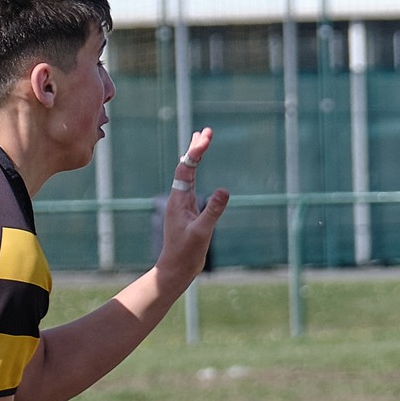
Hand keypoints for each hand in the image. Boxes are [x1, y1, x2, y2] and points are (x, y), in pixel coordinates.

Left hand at [154, 128, 230, 285]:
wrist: (175, 270)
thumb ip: (212, 211)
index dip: (196, 151)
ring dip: (194, 158)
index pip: (186, 168)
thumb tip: (224, 190)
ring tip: (199, 142)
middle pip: (185, 167)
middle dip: (195, 148)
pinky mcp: (187, 212)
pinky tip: (195, 171)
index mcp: (178, 199)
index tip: (206, 136)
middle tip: (206, 131)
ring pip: (187, 175)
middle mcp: (178, 198)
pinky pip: (190, 186)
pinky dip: (194, 173)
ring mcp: (182, 205)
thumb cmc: (186, 253)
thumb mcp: (202, 232)